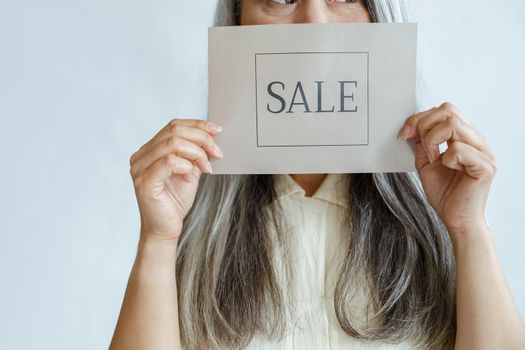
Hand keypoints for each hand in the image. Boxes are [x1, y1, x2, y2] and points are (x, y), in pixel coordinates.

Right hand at [129, 118, 223, 241]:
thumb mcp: (190, 171)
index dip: (197, 125)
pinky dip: (186, 165)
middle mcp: (141, 156)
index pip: (173, 126)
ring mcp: (139, 168)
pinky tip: (192, 175)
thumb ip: (195, 154)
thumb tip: (211, 135)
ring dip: (197, 153)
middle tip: (216, 152)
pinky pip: (168, 162)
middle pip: (174, 131)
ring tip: (206, 167)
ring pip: (172, 144)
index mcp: (149, 151)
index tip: (217, 131)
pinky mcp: (144, 182)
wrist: (165, 229)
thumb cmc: (174, 202)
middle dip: (201, 139)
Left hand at [398, 102, 496, 235]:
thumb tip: (412, 126)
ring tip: (433, 159)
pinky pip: (459, 149)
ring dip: (433, 140)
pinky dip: (446, 158)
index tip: (404, 133)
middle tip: (418, 145)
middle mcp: (478, 141)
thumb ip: (422, 144)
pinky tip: (448, 169)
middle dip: (424, 125)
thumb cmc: (446, 195)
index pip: (445, 110)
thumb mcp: (426, 164)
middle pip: (448, 110)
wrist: (457, 221)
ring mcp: (485, 153)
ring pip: (453, 124)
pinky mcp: (485, 167)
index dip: (420, 118)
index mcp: (466, 138)